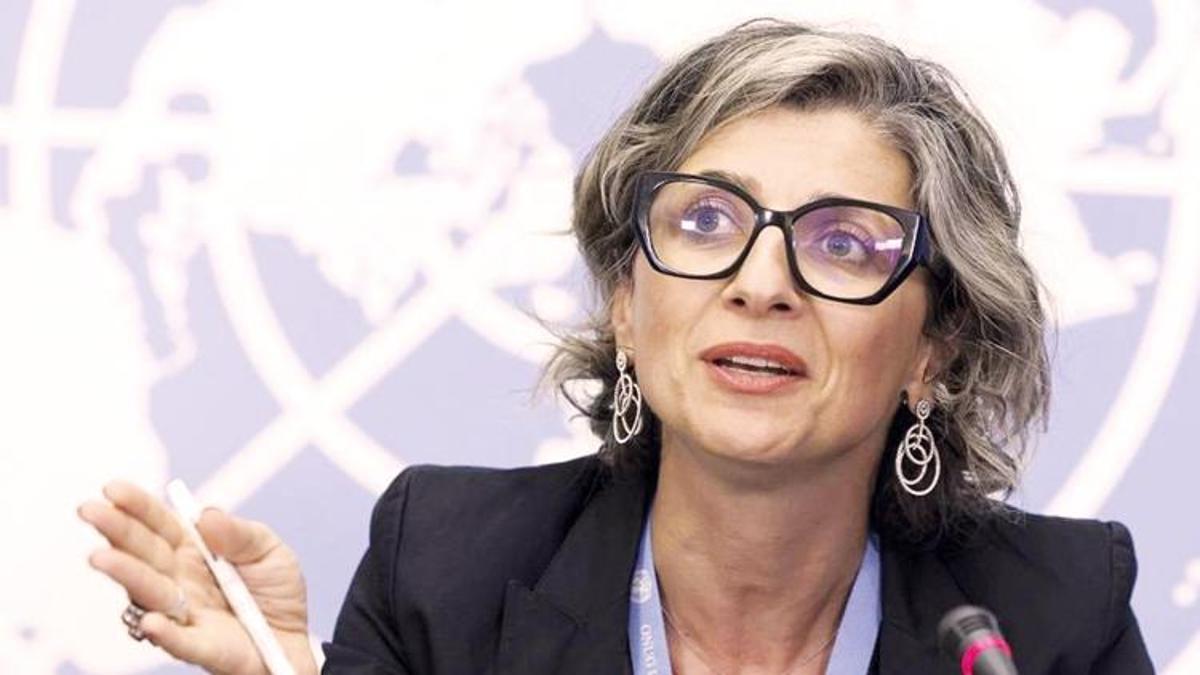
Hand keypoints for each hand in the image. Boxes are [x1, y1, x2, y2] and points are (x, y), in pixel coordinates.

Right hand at [78, 480, 317, 674]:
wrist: (293, 638)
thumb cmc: (275, 591)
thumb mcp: (269, 550)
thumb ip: (240, 533)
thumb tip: (206, 514)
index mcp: (193, 549)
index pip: (159, 523)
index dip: (136, 506)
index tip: (113, 489)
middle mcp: (179, 579)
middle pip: (144, 552)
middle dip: (117, 531)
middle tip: (91, 511)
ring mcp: (185, 613)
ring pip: (150, 593)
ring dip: (126, 575)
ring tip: (102, 558)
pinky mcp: (202, 646)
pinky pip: (180, 640)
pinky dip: (165, 632)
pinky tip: (153, 621)